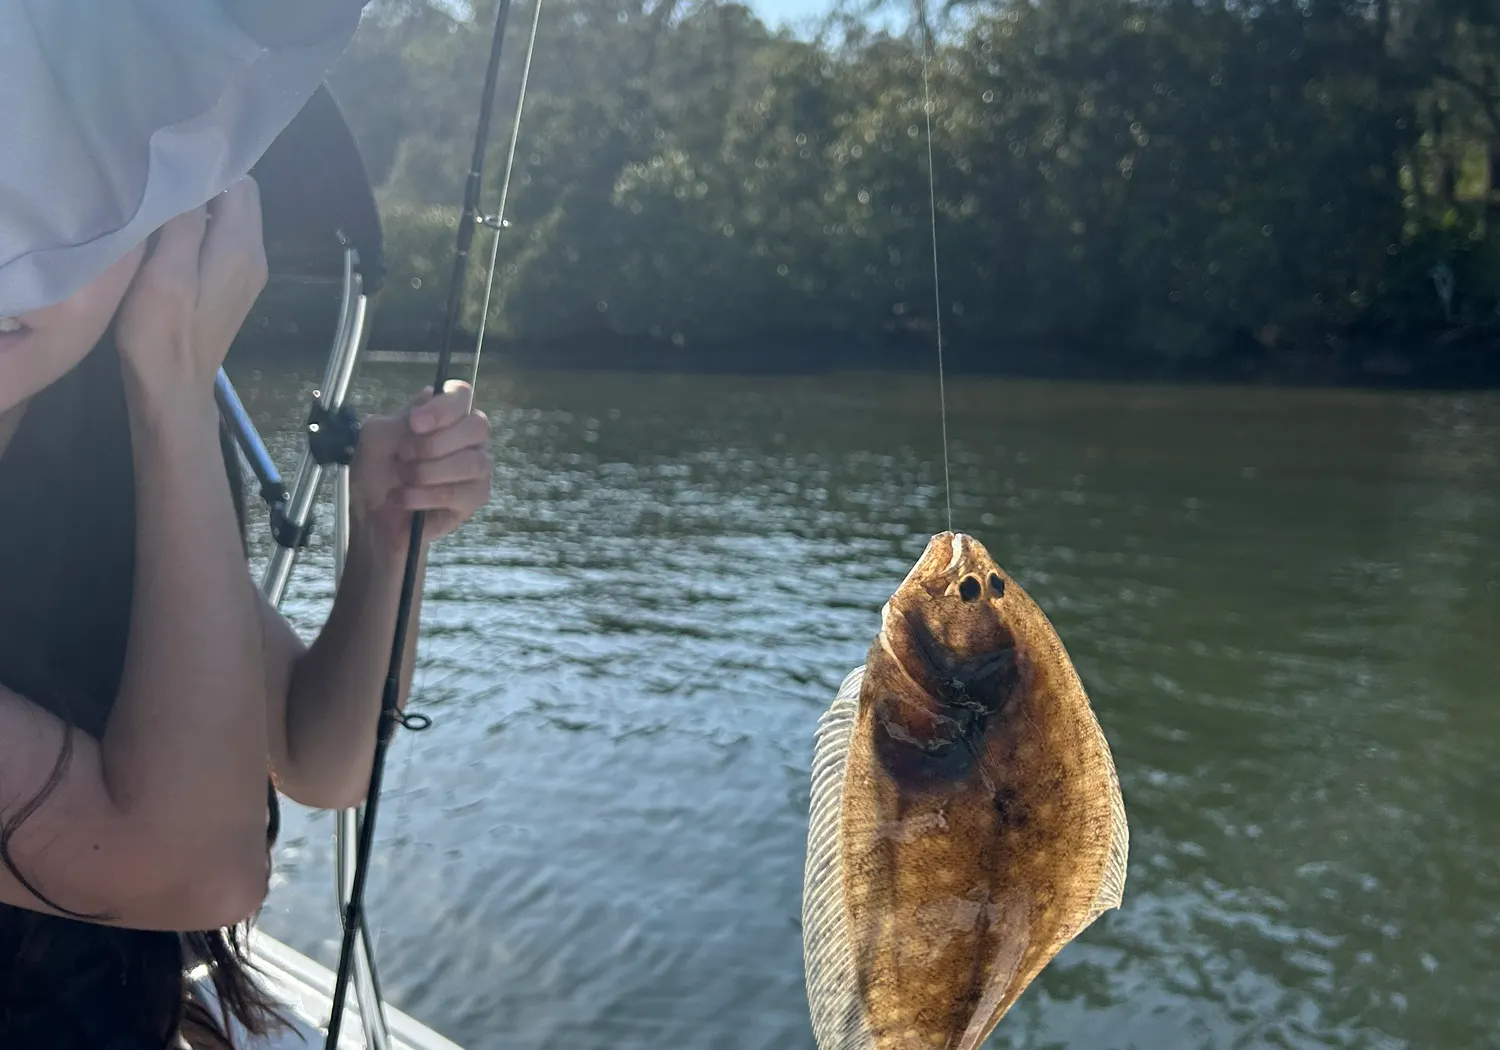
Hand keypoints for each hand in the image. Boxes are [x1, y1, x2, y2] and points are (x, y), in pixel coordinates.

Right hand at [114, 178, 267, 392]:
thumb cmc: (163, 332)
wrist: (171, 389)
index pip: (241, 182)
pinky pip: (219, 242)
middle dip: (201, 183)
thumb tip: (192, 172)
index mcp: (242, 249)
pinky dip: (197, 230)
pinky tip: (164, 233)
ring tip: (155, 201)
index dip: (207, 164)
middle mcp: (254, 257)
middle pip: (237, 199)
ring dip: (196, 207)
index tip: (169, 155)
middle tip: (157, 176)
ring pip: (227, 220)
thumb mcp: (167, 271)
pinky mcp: (229, 287)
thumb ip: (185, 222)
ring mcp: (244, 274)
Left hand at [349, 380, 492, 554]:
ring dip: (427, 472)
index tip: (415, 424)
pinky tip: (404, 498)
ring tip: (402, 479)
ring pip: (472, 462)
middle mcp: (467, 438)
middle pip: (477, 426)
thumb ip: (402, 417)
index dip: (443, 407)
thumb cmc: (375, 473)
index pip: (462, 395)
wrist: (370, 517)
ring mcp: (476, 469)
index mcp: (445, 416)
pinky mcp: (474, 499)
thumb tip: (430, 394)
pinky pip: (459, 493)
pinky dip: (426, 496)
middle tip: (404, 455)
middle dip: (434, 443)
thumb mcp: (376, 437)